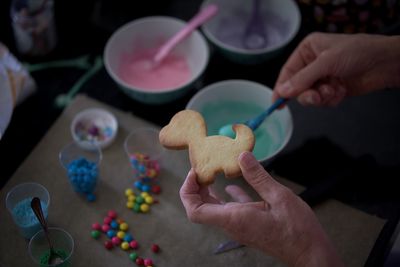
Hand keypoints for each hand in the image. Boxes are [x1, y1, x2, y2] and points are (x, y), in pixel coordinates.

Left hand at [180, 151, 343, 266]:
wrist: (310, 253)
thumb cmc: (297, 230)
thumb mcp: (279, 197)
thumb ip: (258, 176)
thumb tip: (242, 156)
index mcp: (234, 218)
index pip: (195, 211)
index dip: (188, 192)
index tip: (195, 173)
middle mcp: (232, 224)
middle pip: (200, 208)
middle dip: (195, 188)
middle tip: (202, 168)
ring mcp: (240, 226)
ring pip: (214, 208)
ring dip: (208, 192)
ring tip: (212, 173)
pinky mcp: (249, 225)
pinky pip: (230, 210)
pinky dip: (226, 197)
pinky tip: (230, 186)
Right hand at [272, 33, 399, 106]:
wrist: (385, 63)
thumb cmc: (358, 52)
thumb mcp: (327, 62)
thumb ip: (303, 79)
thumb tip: (282, 91)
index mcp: (307, 50)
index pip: (287, 72)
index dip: (281, 88)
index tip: (276, 103)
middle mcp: (313, 64)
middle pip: (297, 87)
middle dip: (307, 94)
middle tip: (316, 97)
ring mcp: (323, 78)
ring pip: (310, 96)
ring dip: (322, 96)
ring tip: (334, 90)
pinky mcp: (332, 89)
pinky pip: (323, 101)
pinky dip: (331, 98)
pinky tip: (342, 90)